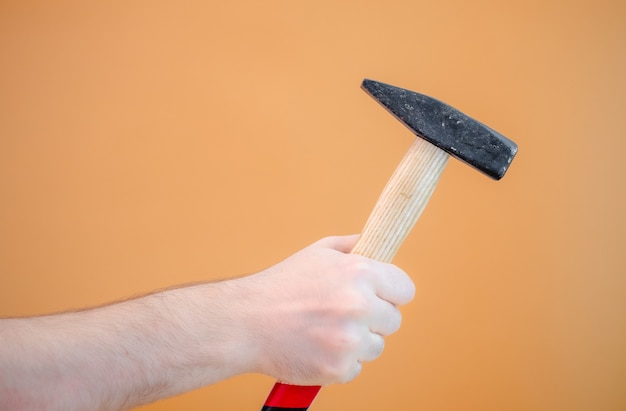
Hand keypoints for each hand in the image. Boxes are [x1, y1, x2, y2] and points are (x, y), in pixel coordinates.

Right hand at [236, 235, 414, 384]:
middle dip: (373, 319)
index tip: (379, 297)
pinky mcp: (339, 368)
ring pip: (376, 346)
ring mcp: (349, 340)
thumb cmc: (282, 286)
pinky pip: (356, 368)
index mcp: (360, 272)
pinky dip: (339, 363)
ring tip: (325, 331)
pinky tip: (316, 347)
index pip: (405, 289)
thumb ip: (353, 247)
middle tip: (342, 315)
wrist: (245, 322)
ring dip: (357, 342)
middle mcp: (359, 305)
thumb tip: (377, 244)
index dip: (391, 293)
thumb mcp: (318, 253)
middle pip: (394, 320)